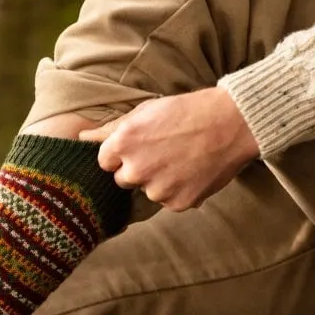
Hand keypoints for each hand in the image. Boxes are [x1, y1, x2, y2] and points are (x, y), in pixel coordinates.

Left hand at [78, 88, 259, 211]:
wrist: (233, 122)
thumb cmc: (187, 111)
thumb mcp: (146, 111)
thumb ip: (110, 129)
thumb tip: (81, 137)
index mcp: (122, 144)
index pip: (106, 162)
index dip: (123, 154)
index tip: (143, 145)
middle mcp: (136, 169)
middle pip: (124, 180)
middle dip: (139, 169)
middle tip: (164, 151)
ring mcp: (157, 189)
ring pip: (149, 191)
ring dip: (160, 181)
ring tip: (182, 159)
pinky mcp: (178, 203)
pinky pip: (170, 201)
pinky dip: (180, 190)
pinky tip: (194, 171)